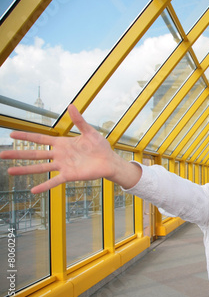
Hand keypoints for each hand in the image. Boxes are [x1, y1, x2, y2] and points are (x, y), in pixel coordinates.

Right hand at [0, 105, 141, 193]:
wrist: (109, 161)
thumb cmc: (100, 146)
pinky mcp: (69, 175)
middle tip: (2, 154)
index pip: (40, 138)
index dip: (26, 136)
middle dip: (18, 153)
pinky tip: (33, 190)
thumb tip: (71, 105)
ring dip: (25, 169)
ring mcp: (63, 165)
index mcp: (62, 143)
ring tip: (10, 171)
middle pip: (35, 154)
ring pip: (40, 168)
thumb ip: (79, 120)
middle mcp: (59, 154)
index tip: (11, 134)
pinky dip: (44, 186)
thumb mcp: (89, 132)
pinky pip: (54, 181)